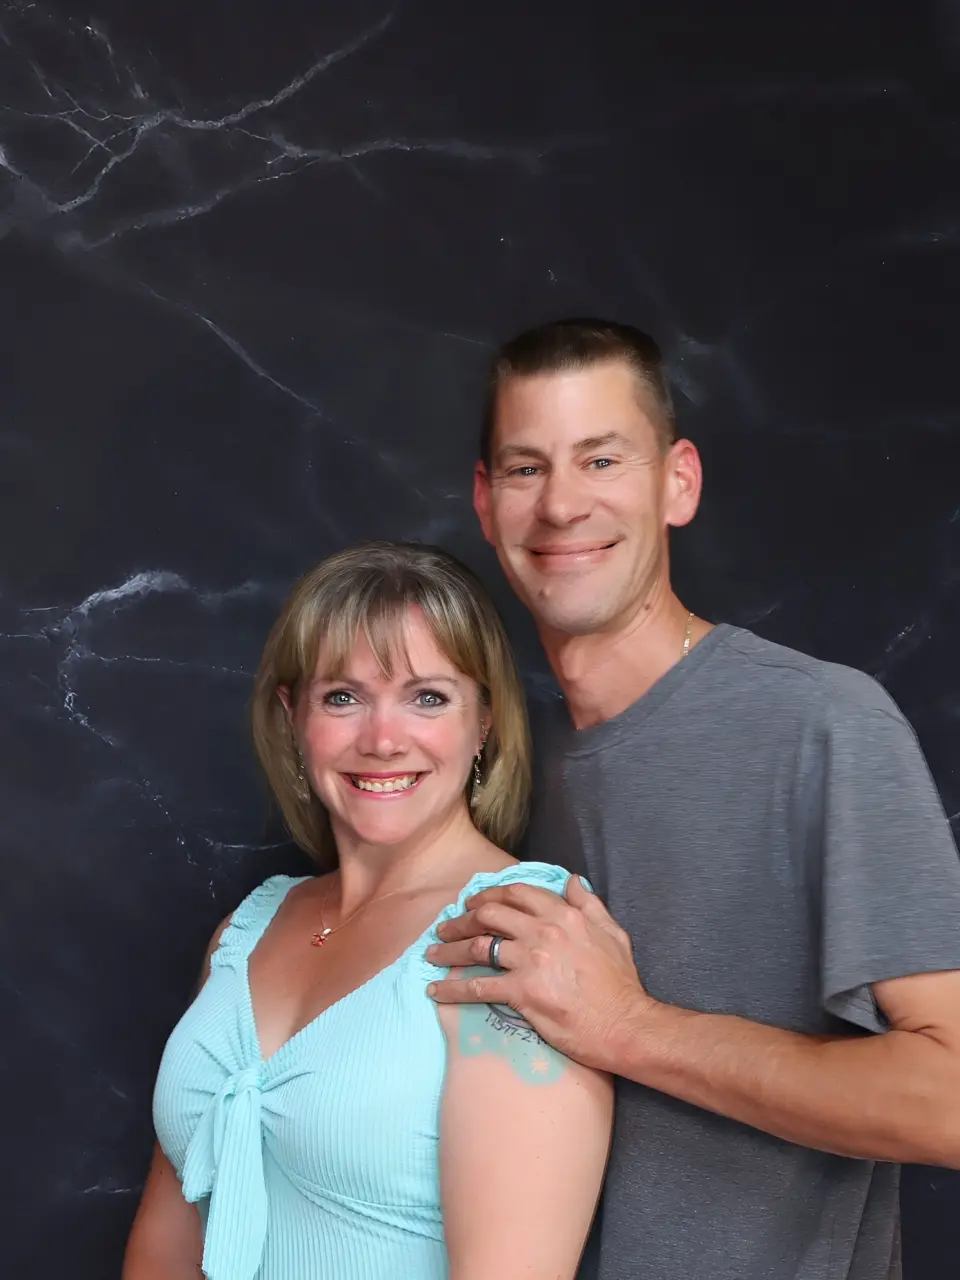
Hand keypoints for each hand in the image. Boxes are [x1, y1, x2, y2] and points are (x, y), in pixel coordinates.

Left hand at [426, 874, 655, 1070]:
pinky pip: (478, 986)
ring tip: (432, 955)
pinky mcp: (522, 992)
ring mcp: (531, 960)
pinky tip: (436, 992)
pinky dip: (452, 989)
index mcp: (563, 914)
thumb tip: (572, 880)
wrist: (625, 1024)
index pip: (516, 893)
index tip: (472, 902)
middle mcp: (543, 931)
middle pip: (489, 915)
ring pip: (478, 946)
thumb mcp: (613, 933)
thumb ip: (589, 904)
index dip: (488, 895)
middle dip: (461, 919)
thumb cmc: (620, 983)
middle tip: (445, 928)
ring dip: (449, 950)